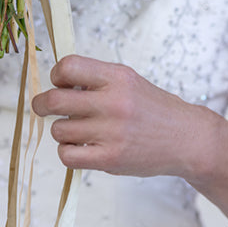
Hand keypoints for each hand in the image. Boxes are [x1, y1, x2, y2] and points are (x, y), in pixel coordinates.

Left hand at [32, 54, 205, 178]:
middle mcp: (113, 103)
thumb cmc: (152, 109)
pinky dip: (68, 152)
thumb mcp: (128, 81)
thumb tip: (55, 84)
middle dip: (41, 104)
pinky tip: (81, 147)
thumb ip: (95, 79)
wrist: (186, 139)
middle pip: (54, 101)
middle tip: (42, 108)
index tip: (60, 84)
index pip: (68, 66)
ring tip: (78, 130)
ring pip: (59, 130)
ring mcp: (111, 132)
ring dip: (61, 130)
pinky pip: (67, 155)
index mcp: (117, 77)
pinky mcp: (110, 159)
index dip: (56, 75)